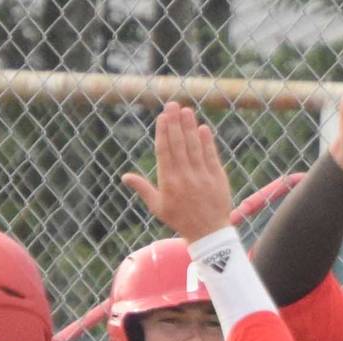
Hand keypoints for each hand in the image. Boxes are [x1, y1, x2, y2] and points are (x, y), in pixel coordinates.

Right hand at [122, 102, 234, 242]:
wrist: (208, 233)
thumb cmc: (180, 220)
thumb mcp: (158, 207)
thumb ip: (142, 188)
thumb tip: (124, 177)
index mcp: (168, 181)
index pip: (164, 151)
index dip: (163, 132)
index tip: (162, 116)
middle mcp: (185, 177)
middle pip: (179, 144)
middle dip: (175, 123)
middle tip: (173, 104)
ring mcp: (202, 177)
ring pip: (195, 147)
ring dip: (190, 127)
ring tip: (187, 111)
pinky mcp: (218, 178)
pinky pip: (211, 156)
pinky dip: (207, 142)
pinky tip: (203, 128)